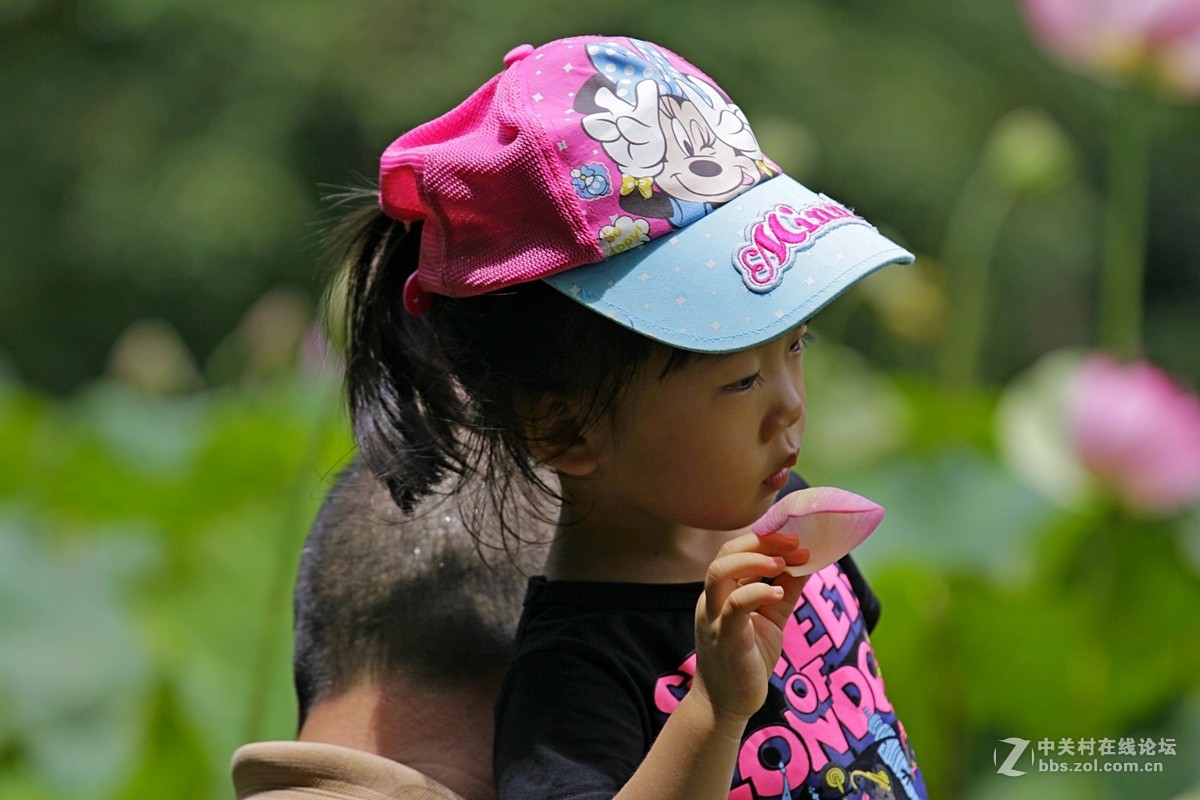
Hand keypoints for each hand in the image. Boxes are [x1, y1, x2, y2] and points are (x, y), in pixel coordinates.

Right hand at [690, 532, 808, 722]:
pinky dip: (758, 592)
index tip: (796, 540)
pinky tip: (779, 592)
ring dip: (754, 561)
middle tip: (794, 544)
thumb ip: (785, 590)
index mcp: (721, 592)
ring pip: (719, 572)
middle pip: (725, 553)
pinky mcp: (725, 638)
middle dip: (761, 542)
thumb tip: (807, 562)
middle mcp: (712, 599)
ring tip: (783, 563)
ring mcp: (715, 618)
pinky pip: (734, 606)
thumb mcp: (771, 618)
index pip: (735, 550)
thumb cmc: (747, 659)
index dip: (765, 540)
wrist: (726, 704)